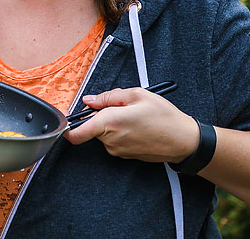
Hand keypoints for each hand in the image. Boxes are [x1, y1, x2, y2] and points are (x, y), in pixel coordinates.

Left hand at [64, 87, 198, 163]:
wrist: (184, 140)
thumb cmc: (164, 116)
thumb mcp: (137, 95)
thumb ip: (108, 96)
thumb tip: (89, 100)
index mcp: (109, 122)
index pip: (76, 132)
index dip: (67, 126)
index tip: (65, 119)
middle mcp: (110, 140)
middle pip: (91, 126)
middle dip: (99, 115)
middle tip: (119, 107)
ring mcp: (117, 150)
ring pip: (103, 133)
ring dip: (111, 124)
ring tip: (133, 117)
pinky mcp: (124, 155)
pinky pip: (113, 140)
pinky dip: (119, 132)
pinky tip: (137, 127)